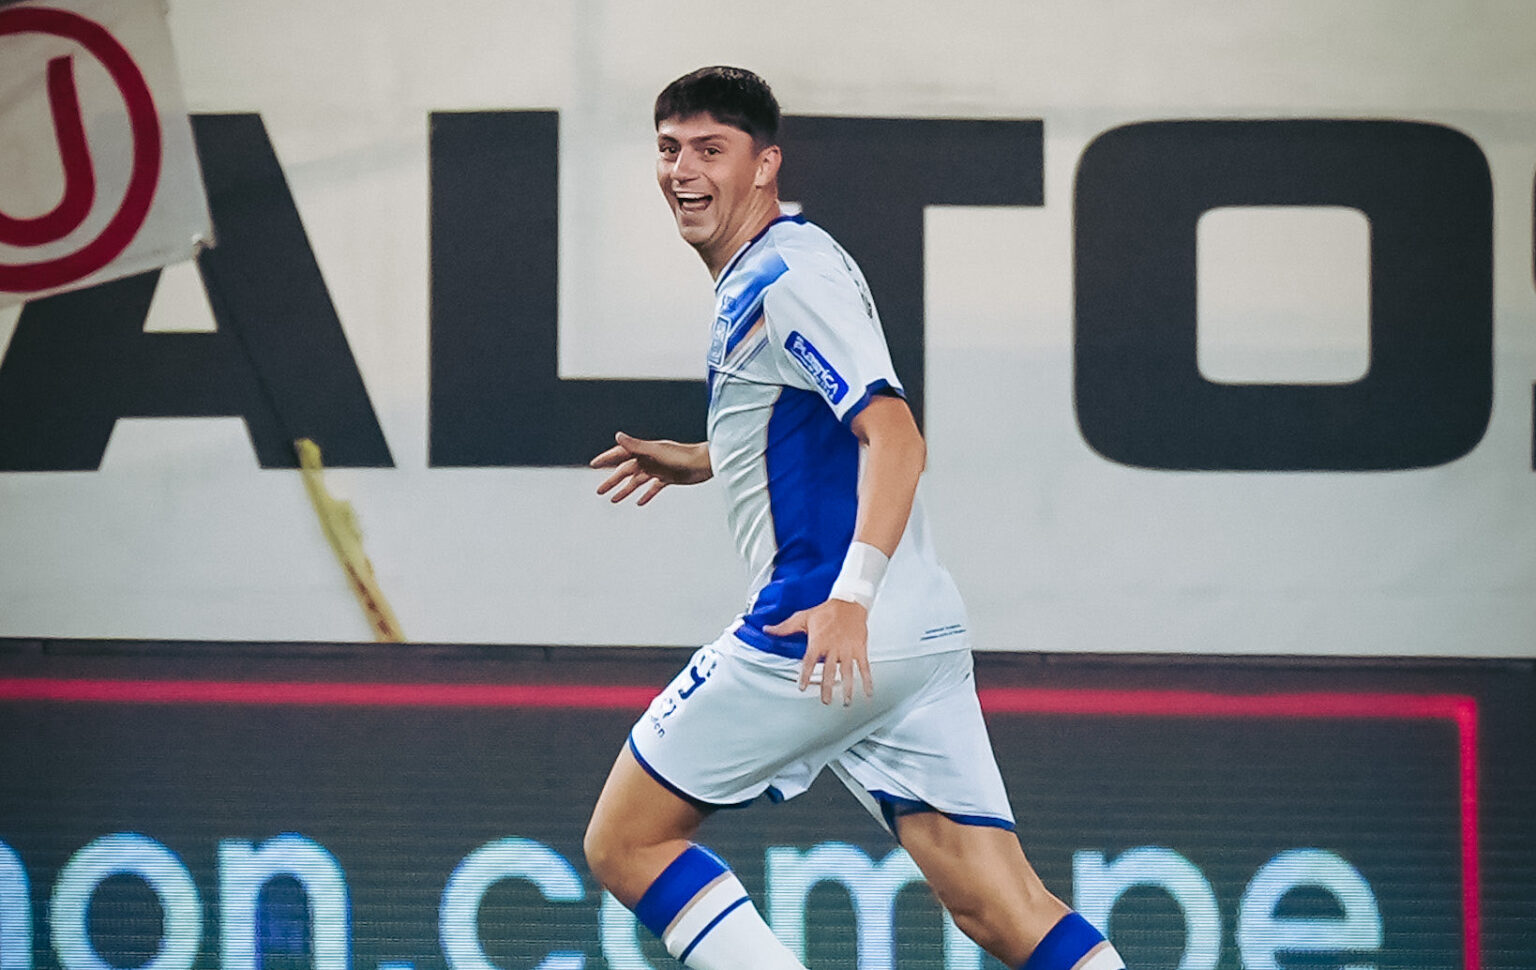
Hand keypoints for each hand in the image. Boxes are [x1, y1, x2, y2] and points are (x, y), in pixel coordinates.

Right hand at [590, 432, 711, 504]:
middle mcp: (649, 459)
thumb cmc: (682, 455)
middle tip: (599, 491)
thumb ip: (636, 445)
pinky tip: (639, 503)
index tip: (593, 465)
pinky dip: (646, 494)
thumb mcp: (656, 451)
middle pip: (626, 471)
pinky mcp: (669, 478)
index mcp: (644, 450)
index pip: (620, 454)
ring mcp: (659, 469)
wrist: (704, 464)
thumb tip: (618, 436)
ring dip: (626, 490)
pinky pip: (653, 487)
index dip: (606, 459)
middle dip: (612, 480)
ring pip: (638, 481)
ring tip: (614, 500)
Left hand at [765, 599, 873, 705]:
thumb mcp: (803, 617)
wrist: (849, 601)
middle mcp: (833, 647)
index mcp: (818, 641)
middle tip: (825, 701)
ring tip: (846, 702)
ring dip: (847, 688)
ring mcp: (847, 649)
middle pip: (829, 671)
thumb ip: (785, 627)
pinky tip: (868, 692)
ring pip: (847, 672)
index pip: (809, 661)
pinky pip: (864, 667)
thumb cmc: (826, 611)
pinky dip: (867, 680)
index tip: (802, 687)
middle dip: (827, 687)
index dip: (805, 675)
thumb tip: (767, 630)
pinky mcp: (860, 648)